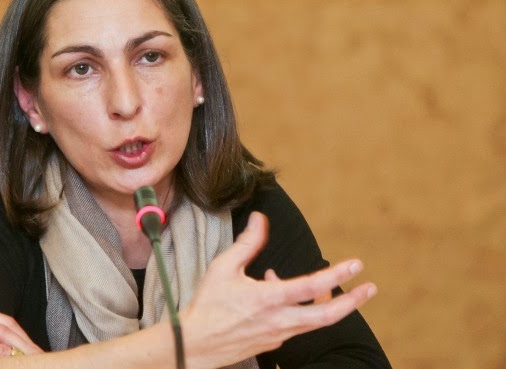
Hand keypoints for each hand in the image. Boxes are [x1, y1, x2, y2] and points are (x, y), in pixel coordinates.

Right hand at [181, 212, 377, 368]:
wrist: (194, 344)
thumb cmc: (207, 305)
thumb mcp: (223, 268)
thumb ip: (247, 243)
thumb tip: (261, 219)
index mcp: (268, 299)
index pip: (311, 286)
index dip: (337, 275)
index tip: (356, 264)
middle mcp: (279, 321)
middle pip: (327, 316)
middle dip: (353, 302)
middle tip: (370, 288)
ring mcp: (278, 335)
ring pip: (314, 322)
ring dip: (330, 306)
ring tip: (332, 290)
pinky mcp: (274, 344)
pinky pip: (295, 325)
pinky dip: (299, 310)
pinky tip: (282, 296)